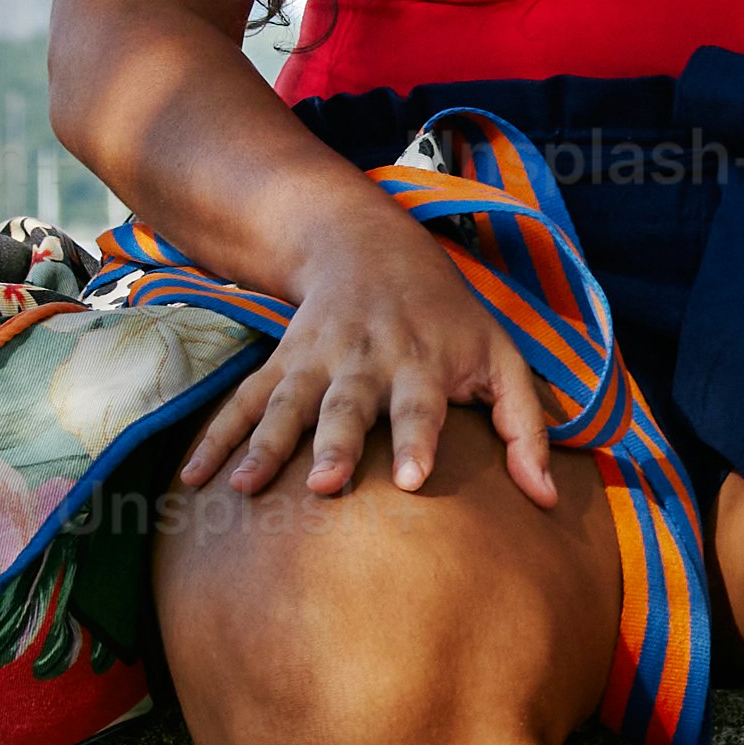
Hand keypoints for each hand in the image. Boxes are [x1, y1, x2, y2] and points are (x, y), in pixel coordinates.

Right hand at [185, 201, 559, 507]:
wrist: (370, 246)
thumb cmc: (450, 319)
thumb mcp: (501, 357)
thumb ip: (527, 426)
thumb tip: (549, 498)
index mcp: (422, 362)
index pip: (422, 405)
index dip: (417, 439)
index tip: (411, 480)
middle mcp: (366, 361)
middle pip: (347, 407)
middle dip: (334, 444)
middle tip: (324, 485)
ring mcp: (316, 361)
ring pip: (287, 405)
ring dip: (264, 445)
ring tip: (243, 488)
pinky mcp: (280, 364)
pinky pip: (243, 402)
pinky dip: (215, 437)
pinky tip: (194, 478)